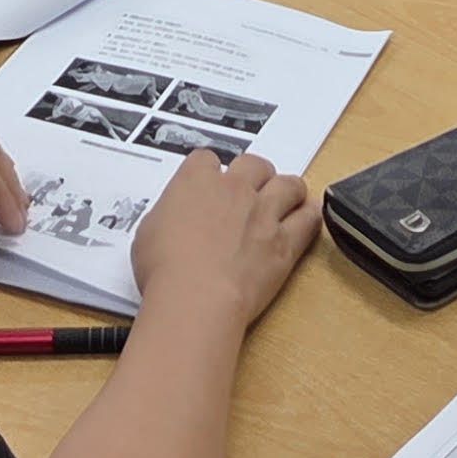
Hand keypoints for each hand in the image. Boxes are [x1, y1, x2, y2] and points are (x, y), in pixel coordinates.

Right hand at [126, 149, 318, 334]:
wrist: (196, 298)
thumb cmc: (164, 270)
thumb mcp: (148, 233)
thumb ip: (168, 216)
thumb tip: (174, 219)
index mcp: (196, 181)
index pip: (206, 159)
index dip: (209, 172)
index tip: (208, 186)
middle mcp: (234, 188)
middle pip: (254, 163)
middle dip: (254, 175)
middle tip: (250, 191)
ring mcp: (263, 213)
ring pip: (289, 184)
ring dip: (287, 190)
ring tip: (284, 201)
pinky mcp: (284, 242)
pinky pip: (308, 219)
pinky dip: (308, 216)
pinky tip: (305, 218)